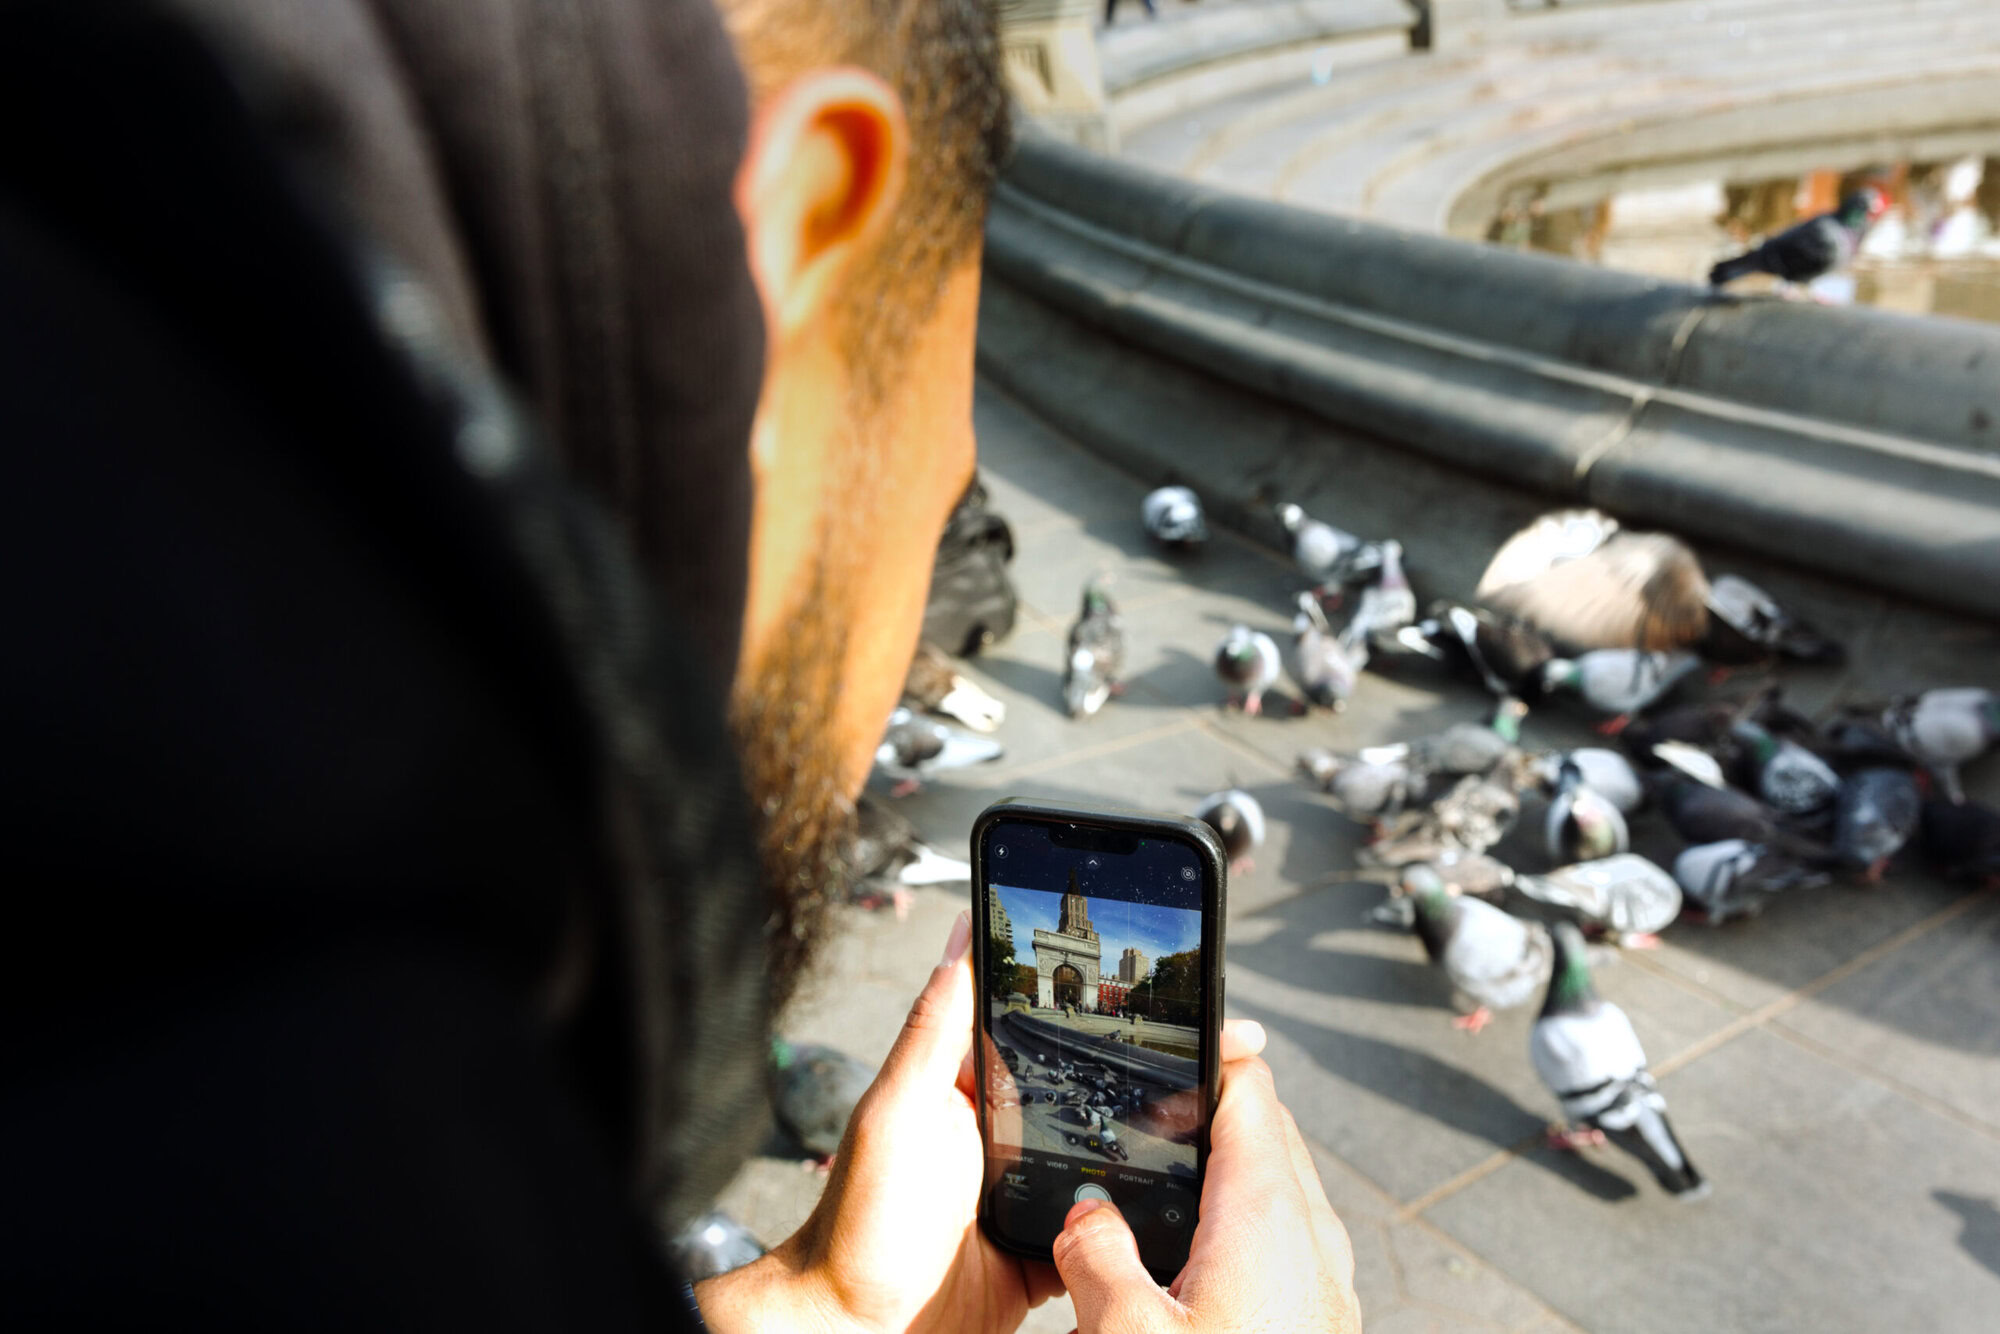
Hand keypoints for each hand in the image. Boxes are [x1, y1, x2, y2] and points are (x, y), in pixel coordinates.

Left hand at [697, 912, 1272, 1333]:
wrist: (857, 1332)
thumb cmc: (861, 1219)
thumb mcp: (901, 1107)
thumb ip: (936, 1025)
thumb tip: (960, 929)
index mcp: (974, 1087)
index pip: (1050, 1027)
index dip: (1109, 1005)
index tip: (1175, 991)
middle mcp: (1008, 1133)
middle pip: (1098, 1090)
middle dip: (1160, 1073)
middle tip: (1229, 1052)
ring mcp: (1032, 1195)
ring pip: (1114, 1159)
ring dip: (1161, 1146)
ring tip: (1225, 1119)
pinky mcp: (1049, 1252)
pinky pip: (1108, 1232)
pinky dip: (1142, 1224)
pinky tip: (1185, 1204)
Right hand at [1051, 1047, 1359, 1332]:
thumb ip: (1097, 1261)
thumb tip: (1085, 1219)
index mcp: (1264, 1215)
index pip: (1250, 1087)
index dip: (1210, 1050)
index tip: (1177, 1037)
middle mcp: (1309, 1235)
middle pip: (1265, 1129)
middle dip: (1210, 1109)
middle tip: (1153, 1114)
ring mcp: (1323, 1275)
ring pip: (1278, 1185)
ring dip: (1228, 1167)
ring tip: (1168, 1182)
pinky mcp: (1320, 1311)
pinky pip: (1287, 1237)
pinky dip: (1243, 1218)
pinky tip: (1198, 1257)